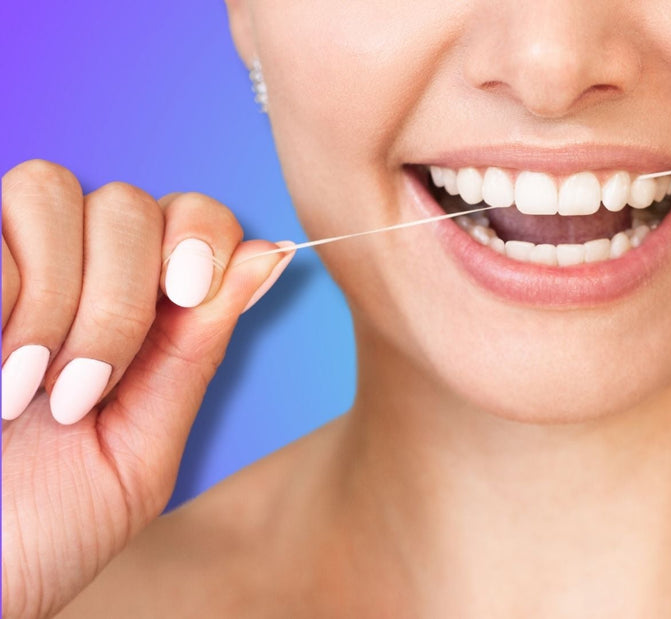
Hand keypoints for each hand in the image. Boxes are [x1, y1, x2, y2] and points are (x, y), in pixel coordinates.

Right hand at [1, 160, 293, 618]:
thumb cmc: (46, 524)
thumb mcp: (141, 446)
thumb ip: (196, 352)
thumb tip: (272, 254)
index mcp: (139, 308)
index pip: (192, 215)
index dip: (202, 235)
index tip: (190, 293)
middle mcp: (71, 269)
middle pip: (127, 203)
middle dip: (121, 299)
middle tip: (85, 392)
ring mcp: (6, 263)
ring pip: (50, 189)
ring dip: (58, 297)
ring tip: (29, 390)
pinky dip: (4, 299)